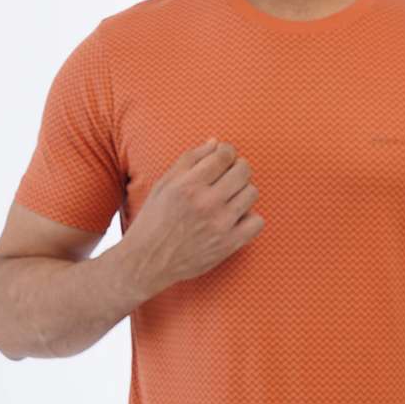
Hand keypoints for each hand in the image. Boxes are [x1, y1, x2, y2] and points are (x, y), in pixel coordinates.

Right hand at [122, 138, 263, 297]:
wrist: (147, 261)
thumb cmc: (154, 219)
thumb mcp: (164, 184)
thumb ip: (190, 160)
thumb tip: (216, 142)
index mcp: (187, 185)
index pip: (224, 155)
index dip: (227, 151)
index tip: (224, 157)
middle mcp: (205, 203)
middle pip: (243, 171)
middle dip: (239, 167)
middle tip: (230, 174)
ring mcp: (220, 224)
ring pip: (252, 193)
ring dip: (243, 191)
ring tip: (230, 197)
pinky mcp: (228, 244)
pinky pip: (257, 221)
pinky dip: (250, 217)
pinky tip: (235, 218)